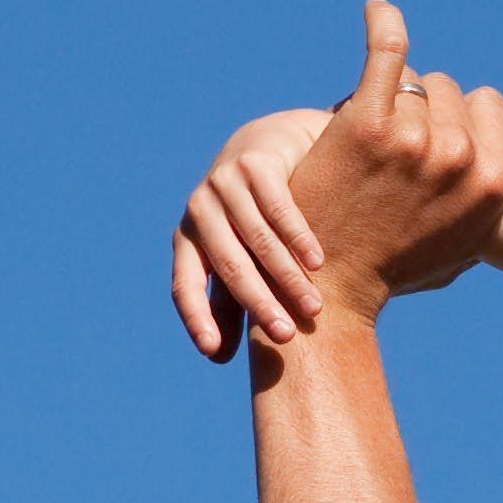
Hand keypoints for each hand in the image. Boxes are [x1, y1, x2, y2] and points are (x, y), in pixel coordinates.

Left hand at [172, 108, 335, 360]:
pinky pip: (279, 208)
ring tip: (315, 308)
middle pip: (228, 266)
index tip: (213, 353)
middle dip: (259, 304)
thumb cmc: (255, 215)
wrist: (273, 145)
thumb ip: (229, 300)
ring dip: (287, 277)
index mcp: (188, 239)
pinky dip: (299, 237)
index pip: (184, 285)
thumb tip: (216, 357)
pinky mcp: (255, 164)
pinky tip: (319, 262)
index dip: (197, 318)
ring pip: (258, 240)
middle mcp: (199, 210)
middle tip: (287, 336)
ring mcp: (224, 183)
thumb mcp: (240, 256)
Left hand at [282, 0, 502, 323]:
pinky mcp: (365, 125)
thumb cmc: (397, 265)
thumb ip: (484, 196)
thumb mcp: (464, 241)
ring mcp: (413, 139)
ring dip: (390, 101)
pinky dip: (382, 23)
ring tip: (368, 140)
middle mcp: (461, 158)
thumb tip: (494, 164)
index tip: (432, 139)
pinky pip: (385, 52)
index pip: (487, 105)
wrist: (331, 286)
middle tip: (391, 152)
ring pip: (411, 82)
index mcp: (495, 183)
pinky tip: (376, 10)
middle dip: (422, 110)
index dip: (458, 117)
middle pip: (447, 91)